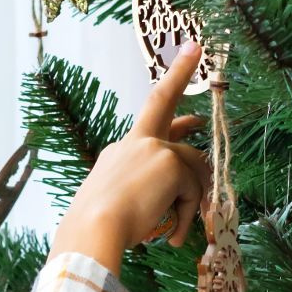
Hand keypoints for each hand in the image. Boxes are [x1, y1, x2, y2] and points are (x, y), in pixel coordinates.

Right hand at [48, 42, 209, 276]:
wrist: (92, 230)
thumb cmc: (97, 229)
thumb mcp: (119, 206)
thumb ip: (143, 196)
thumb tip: (169, 206)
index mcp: (120, 152)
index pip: (148, 116)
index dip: (171, 83)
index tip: (188, 55)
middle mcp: (135, 142)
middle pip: (170, 116)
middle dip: (183, 86)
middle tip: (199, 81)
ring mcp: (153, 148)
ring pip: (193, 167)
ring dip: (193, 200)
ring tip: (178, 231)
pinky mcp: (170, 163)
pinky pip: (194, 190)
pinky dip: (189, 214)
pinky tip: (176, 235)